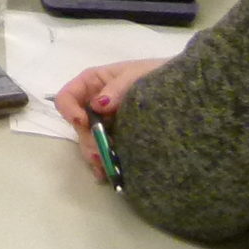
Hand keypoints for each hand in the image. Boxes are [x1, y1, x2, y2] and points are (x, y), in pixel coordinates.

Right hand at [53, 59, 166, 180]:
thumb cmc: (155, 74)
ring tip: (107, 167)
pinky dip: (103, 164)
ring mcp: (105, 123)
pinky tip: (108, 173)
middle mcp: (93, 104)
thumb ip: (117, 87)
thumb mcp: (136, 74)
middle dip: (87, 140)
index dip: (69, 110)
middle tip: (100, 153)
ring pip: (89, 141)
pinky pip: (103, 152)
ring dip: (94, 155)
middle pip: (78, 125)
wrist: (181, 89)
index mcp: (93, 83)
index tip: (82, 122)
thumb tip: (97, 105)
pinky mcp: (117, 139)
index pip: (67, 97)